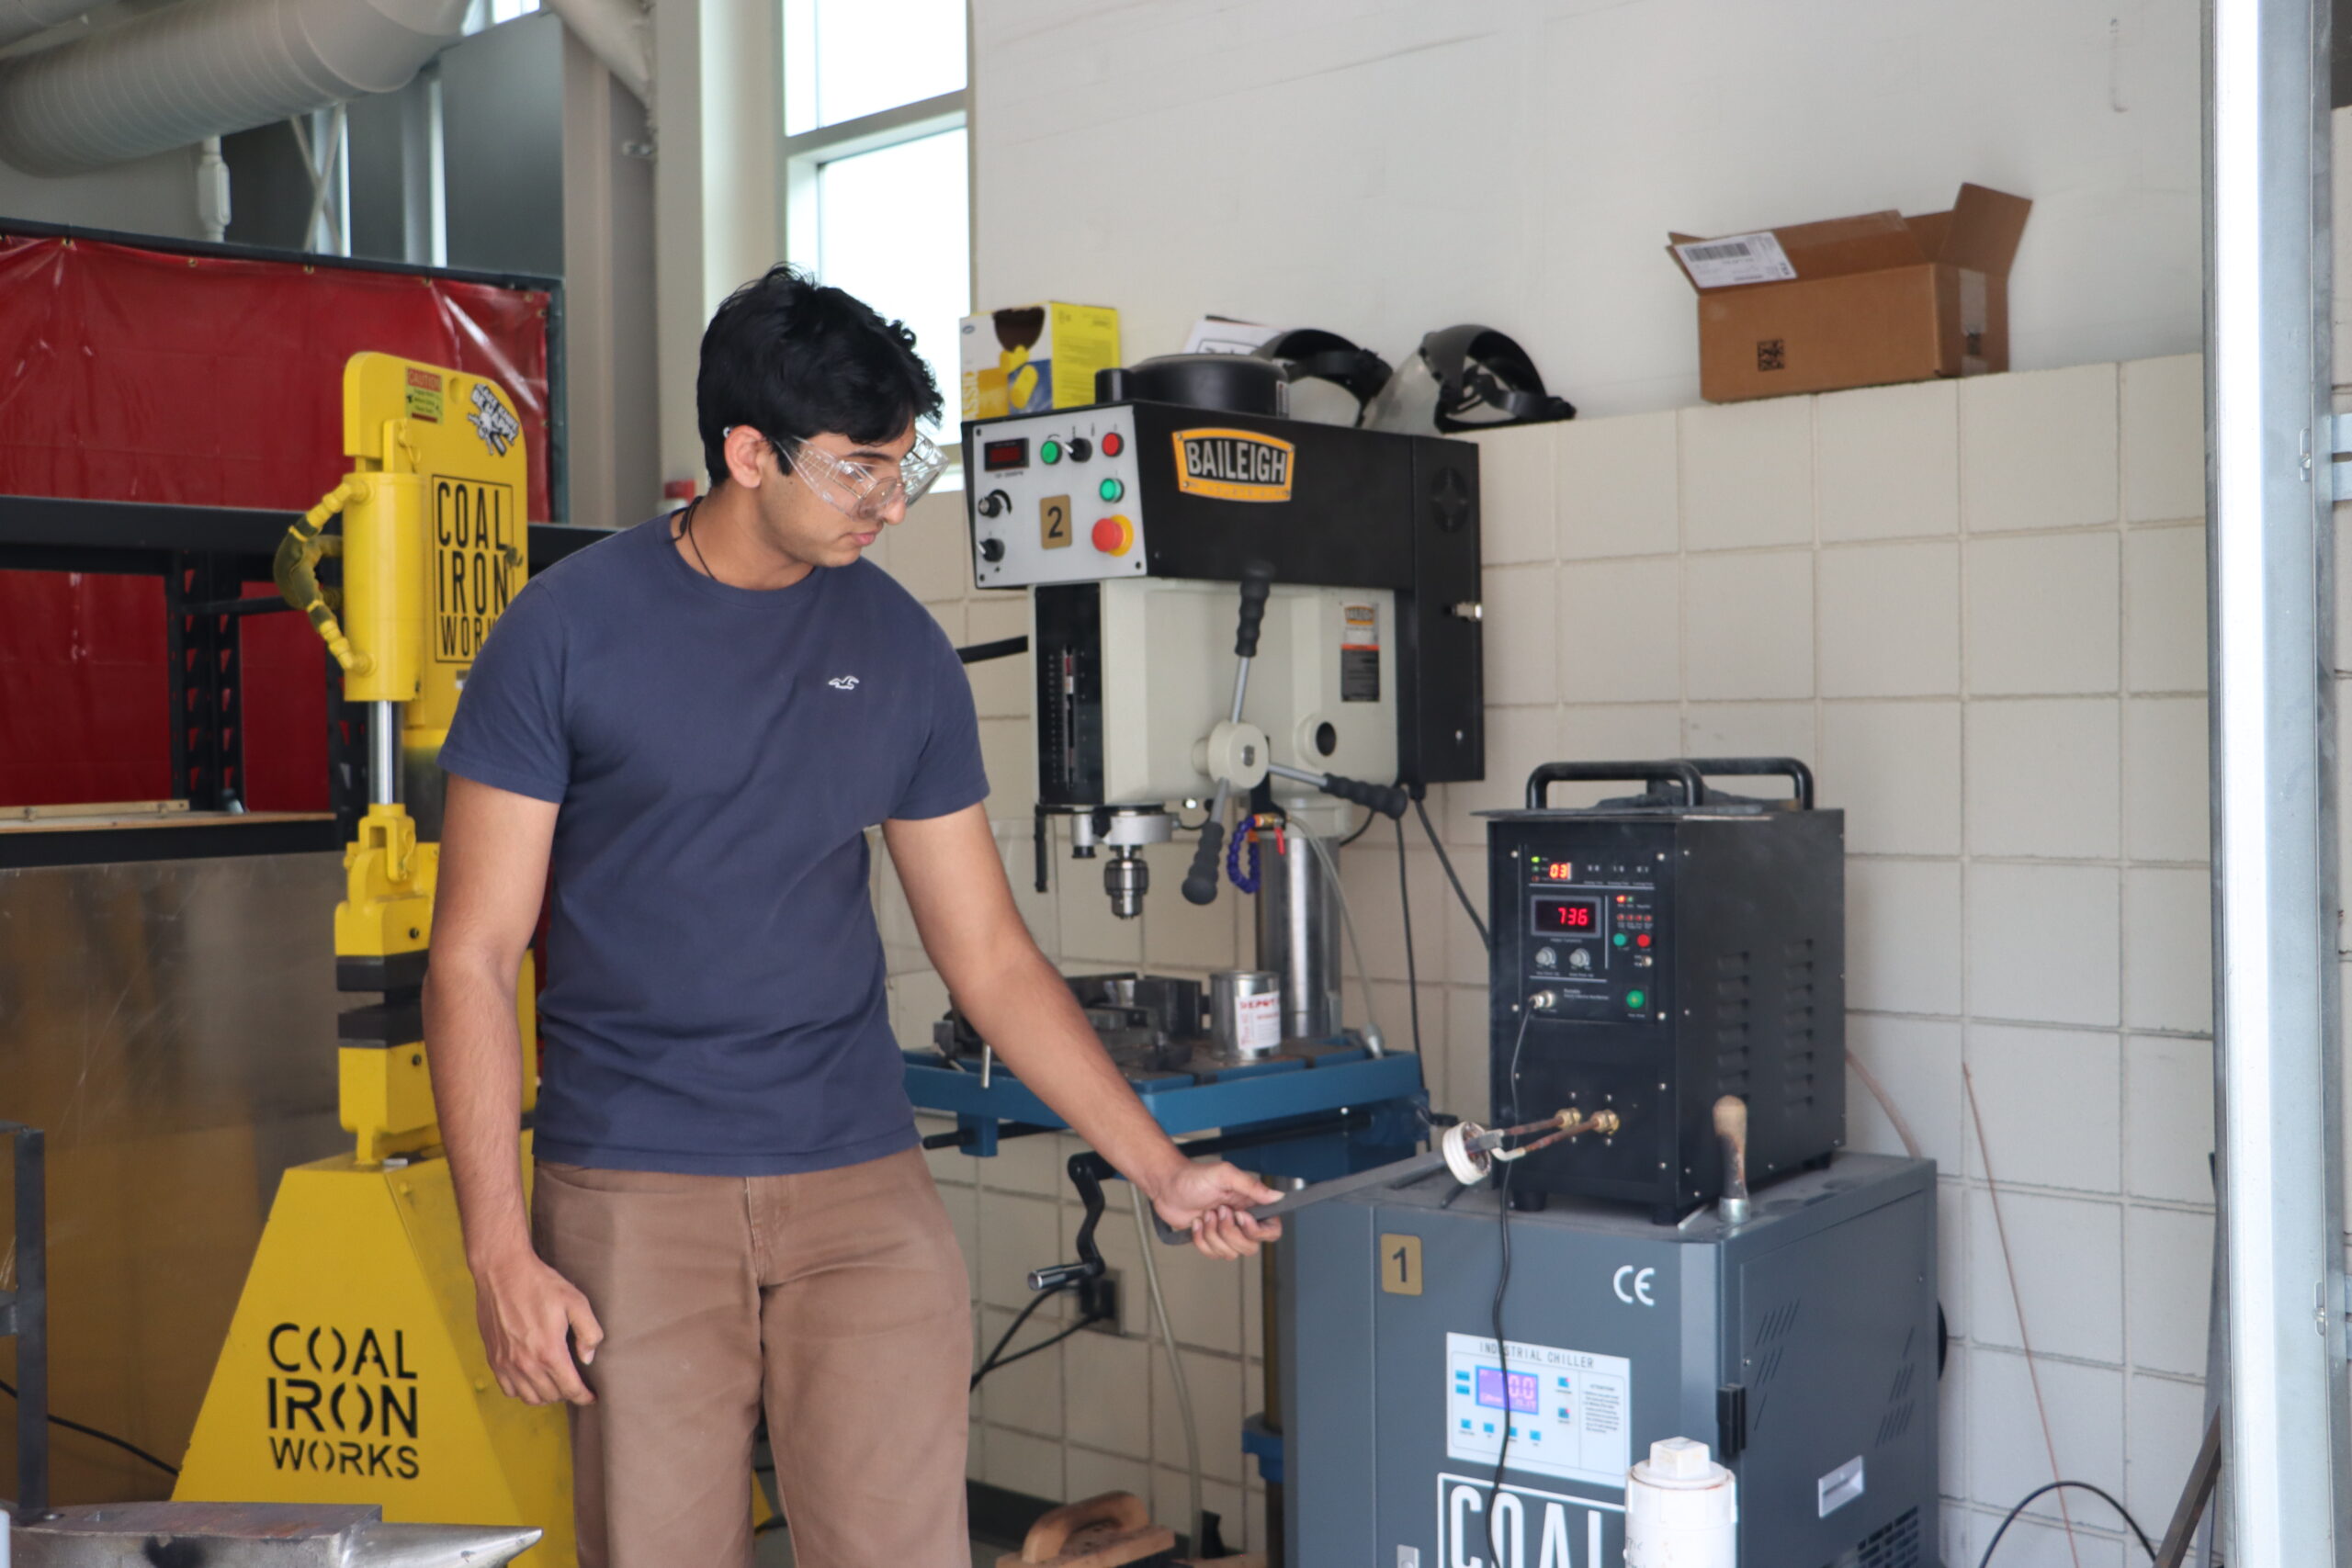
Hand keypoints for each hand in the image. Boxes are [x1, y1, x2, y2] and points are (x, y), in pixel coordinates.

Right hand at [471, 1247, 602, 1405]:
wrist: (502, 1272)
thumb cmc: (540, 1284)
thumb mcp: (576, 1301)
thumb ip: (589, 1332)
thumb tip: (588, 1358)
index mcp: (548, 1352)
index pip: (570, 1389)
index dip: (584, 1396)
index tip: (591, 1397)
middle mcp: (525, 1364)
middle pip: (552, 1396)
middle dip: (567, 1393)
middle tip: (576, 1383)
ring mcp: (506, 1364)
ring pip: (530, 1398)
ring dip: (546, 1396)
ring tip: (556, 1384)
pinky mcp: (494, 1359)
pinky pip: (508, 1390)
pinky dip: (523, 1391)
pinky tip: (532, 1379)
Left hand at [1150, 1158, 1283, 1260]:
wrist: (1167, 1186)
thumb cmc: (1194, 1177)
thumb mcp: (1225, 1175)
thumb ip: (1252, 1186)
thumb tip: (1278, 1196)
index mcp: (1250, 1205)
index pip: (1272, 1230)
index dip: (1258, 1230)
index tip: (1240, 1216)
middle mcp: (1241, 1221)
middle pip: (1250, 1246)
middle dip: (1229, 1232)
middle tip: (1218, 1211)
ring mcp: (1225, 1233)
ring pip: (1230, 1253)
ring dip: (1213, 1234)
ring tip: (1205, 1214)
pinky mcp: (1209, 1240)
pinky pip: (1212, 1254)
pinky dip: (1201, 1239)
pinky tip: (1197, 1222)